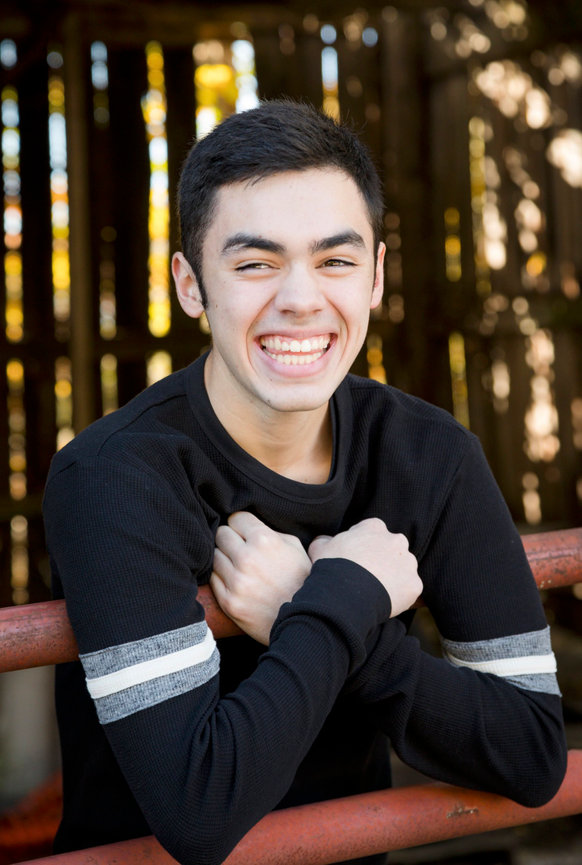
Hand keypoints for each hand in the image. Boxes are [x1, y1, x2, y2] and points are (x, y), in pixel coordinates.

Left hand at [210, 512, 311, 644]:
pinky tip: (237, 582)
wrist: (305, 621)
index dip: (242, 524)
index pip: (236, 518)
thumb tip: (249, 525)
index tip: (245, 532)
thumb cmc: (302, 580)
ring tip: (240, 567)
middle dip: (231, 539)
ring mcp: (236, 581)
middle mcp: (247, 558)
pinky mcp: (228, 602)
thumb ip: (271, 532)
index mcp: (264, 540)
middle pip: (221, 534)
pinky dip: (222, 578)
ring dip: (225, 559)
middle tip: (240, 548)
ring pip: (214, 556)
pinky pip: (213, 579)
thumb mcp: (295, 547)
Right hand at [308, 518, 421, 616]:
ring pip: (403, 570)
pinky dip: (400, 597)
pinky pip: (409, 590)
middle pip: (392, 549)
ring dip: (393, 578)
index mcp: (375, 527)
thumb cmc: (332, 567)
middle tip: (367, 577)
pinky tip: (384, 603)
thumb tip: (327, 541)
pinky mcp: (414, 584)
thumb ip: (326, 540)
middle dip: (383, 560)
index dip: (363, 546)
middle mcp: (397, 540)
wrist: (346, 595)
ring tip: (375, 592)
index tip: (356, 559)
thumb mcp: (320, 547)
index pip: (372, 532)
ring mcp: (408, 563)